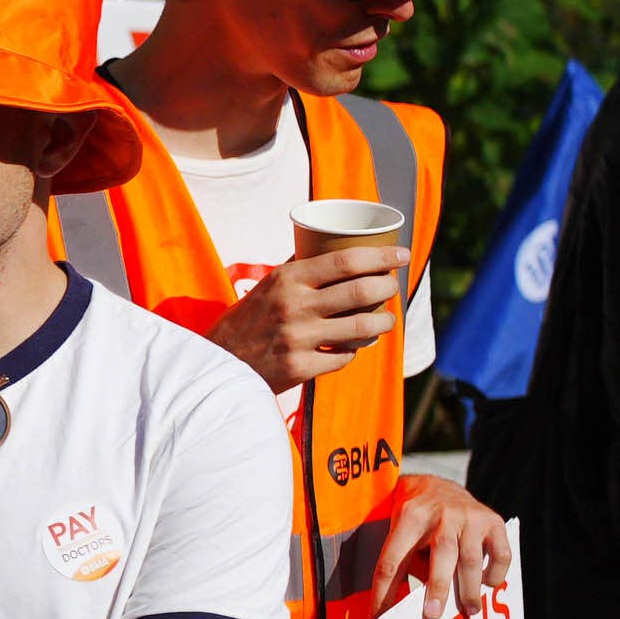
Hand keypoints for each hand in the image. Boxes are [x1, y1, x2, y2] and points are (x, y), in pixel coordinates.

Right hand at [209, 248, 402, 391]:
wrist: (217, 363)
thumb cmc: (246, 321)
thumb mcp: (267, 287)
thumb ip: (299, 272)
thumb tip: (334, 249)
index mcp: (287, 280)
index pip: (346, 261)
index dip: (382, 258)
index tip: (402, 256)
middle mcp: (294, 307)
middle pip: (361, 292)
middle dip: (388, 288)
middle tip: (393, 287)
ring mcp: (298, 339)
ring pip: (362, 328)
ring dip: (383, 323)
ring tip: (385, 320)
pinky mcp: (300, 368)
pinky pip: (343, 357)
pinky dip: (351, 351)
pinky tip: (349, 347)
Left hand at [366, 474, 512, 618]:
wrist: (438, 486)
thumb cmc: (415, 522)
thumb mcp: (401, 534)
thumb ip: (407, 563)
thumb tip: (408, 607)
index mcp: (410, 517)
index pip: (393, 560)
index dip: (384, 591)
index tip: (379, 617)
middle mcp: (442, 514)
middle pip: (441, 553)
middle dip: (437, 587)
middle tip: (433, 615)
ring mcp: (470, 516)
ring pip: (470, 557)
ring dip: (469, 588)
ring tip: (470, 611)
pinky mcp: (493, 521)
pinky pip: (500, 553)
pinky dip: (495, 572)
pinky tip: (488, 584)